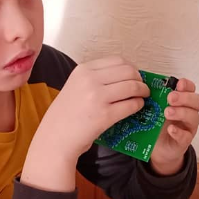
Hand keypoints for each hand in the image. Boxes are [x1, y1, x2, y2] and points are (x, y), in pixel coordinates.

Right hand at [35, 56, 149, 161]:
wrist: (56, 137)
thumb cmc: (66, 114)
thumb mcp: (75, 86)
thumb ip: (95, 78)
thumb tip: (125, 76)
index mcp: (83, 70)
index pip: (117, 60)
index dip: (131, 68)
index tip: (135, 76)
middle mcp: (90, 80)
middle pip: (128, 71)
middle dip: (140, 79)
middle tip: (142, 87)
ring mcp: (97, 97)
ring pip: (132, 86)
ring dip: (142, 91)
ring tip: (143, 97)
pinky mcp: (105, 115)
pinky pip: (131, 105)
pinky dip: (138, 105)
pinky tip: (137, 107)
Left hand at [150, 78, 198, 175]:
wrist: (157, 147)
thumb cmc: (157, 123)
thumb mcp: (154, 108)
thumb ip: (153, 98)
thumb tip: (142, 85)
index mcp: (181, 101)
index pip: (190, 89)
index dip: (187, 85)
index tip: (179, 84)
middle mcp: (188, 112)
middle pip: (197, 101)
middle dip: (184, 97)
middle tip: (170, 98)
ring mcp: (188, 127)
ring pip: (193, 117)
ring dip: (181, 113)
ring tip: (167, 113)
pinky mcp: (184, 141)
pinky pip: (186, 136)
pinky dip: (178, 132)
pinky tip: (170, 129)